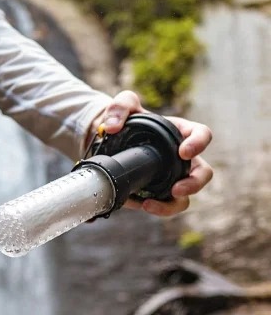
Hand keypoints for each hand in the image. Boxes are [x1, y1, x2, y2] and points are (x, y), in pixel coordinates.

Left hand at [91, 90, 212, 216]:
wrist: (112, 143)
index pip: (202, 135)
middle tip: (177, 189)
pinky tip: (142, 205)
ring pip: (185, 197)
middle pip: (203, 173)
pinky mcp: (157, 193)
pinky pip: (165, 206)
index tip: (183, 152)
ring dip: (173, 204)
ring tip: (151, 204)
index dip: (198, 143)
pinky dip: (157, 209)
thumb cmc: (127, 121)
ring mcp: (171, 178)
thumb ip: (119, 107)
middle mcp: (181, 159)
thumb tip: (112, 126)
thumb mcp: (123, 105)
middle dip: (194, 183)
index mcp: (181, 133)